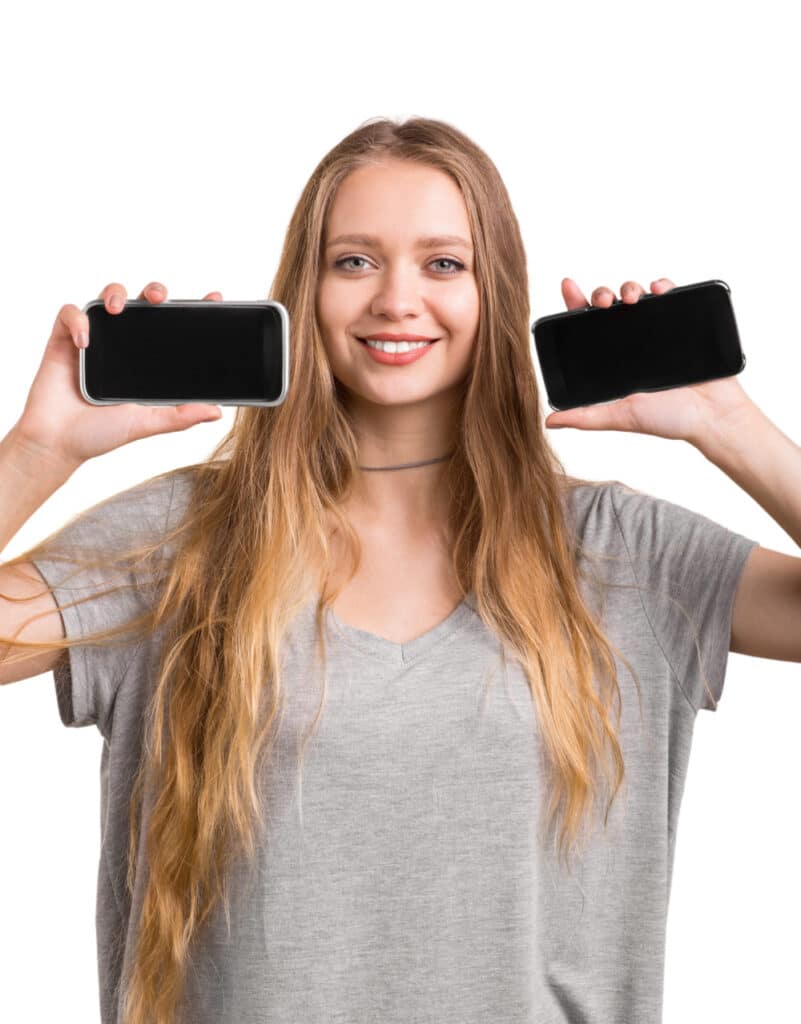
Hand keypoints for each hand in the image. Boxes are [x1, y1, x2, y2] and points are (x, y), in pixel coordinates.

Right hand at [15, 282, 224, 469]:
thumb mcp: (147, 423)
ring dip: (115, 293)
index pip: (172, 326)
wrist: (59, 442)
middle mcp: (123, 344)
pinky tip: (84, 342)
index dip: (191, 309)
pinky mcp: (65, 340)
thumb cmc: (101, 432)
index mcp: (146, 359)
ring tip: (118, 309)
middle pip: (143, 302)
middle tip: (159, 299)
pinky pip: (70, 314)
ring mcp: (95, 339)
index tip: (214, 299)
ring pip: (108, 297)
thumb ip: (180, 416)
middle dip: (154, 291)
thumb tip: (217, 412)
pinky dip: (77, 321)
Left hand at [544, 277, 752, 445]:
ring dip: (630, 286)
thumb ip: (586, 417)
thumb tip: (548, 421)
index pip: (588, 326)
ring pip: (637, 295)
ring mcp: (658, 331)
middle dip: (602, 294)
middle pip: (610, 305)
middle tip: (604, 302)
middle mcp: (632, 341)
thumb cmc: (668, 418)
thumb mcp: (621, 416)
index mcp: (614, 358)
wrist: (713, 416)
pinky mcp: (683, 323)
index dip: (576, 305)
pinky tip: (658, 289)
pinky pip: (672, 295)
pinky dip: (664, 285)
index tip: (568, 286)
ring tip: (631, 297)